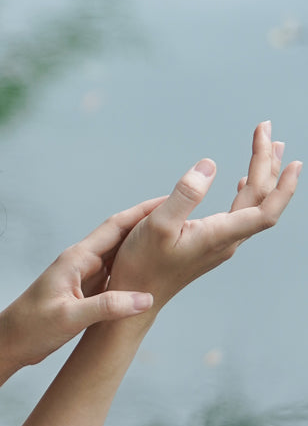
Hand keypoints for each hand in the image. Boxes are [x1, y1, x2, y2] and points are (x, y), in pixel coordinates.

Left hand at [0, 197, 164, 366]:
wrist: (8, 343)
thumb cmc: (31, 328)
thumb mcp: (69, 318)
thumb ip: (106, 306)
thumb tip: (146, 299)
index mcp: (77, 259)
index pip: (116, 227)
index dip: (143, 213)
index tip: (169, 202)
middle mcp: (81, 262)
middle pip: (122, 236)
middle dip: (150, 224)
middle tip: (184, 216)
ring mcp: (83, 276)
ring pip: (120, 255)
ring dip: (145, 246)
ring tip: (176, 240)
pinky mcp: (84, 291)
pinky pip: (116, 275)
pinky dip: (135, 269)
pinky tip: (153, 272)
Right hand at [109, 121, 300, 307]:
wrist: (134, 296)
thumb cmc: (142, 265)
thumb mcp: (156, 225)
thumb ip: (184, 194)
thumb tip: (209, 165)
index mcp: (218, 236)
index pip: (265, 210)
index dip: (283, 186)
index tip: (293, 161)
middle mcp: (226, 241)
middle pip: (260, 200)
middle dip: (266, 162)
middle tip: (266, 129)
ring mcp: (219, 244)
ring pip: (252, 206)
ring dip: (261, 176)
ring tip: (268, 149)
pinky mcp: (209, 244)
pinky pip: (239, 214)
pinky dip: (246, 192)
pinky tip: (242, 183)